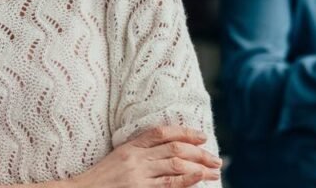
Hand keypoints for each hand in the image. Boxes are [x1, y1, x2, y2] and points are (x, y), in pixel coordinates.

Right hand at [70, 126, 220, 187]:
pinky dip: (186, 180)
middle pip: (175, 149)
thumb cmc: (99, 180)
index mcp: (130, 146)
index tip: (202, 137)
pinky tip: (199, 178)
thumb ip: (139, 152)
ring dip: (199, 168)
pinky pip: (167, 185)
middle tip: (216, 160)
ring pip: (176, 165)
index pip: (162, 133)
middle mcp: (136, 158)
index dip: (185, 131)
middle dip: (199, 153)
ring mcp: (138, 175)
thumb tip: (168, 151)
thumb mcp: (118, 158)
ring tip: (214, 172)